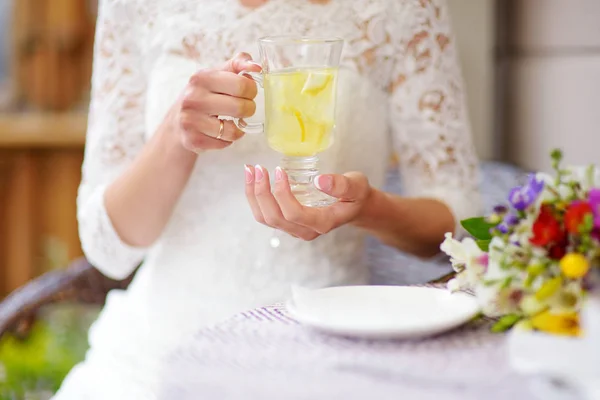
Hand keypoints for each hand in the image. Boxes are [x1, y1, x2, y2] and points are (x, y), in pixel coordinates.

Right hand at [165, 52, 260, 151]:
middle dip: (249, 109)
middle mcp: (193, 98)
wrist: (177, 120)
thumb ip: (238, 64)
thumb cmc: (204, 95)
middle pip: (241, 108)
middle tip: (244, 108)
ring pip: (233, 130)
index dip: (252, 90)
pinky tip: (220, 132)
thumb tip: (257, 67)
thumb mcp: (218, 74)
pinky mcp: (193, 140)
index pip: (242, 85)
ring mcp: (190, 120)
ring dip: (239, 128)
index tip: (248, 93)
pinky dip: (228, 139)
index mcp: (202, 78)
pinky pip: (225, 143)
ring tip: (231, 121)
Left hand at [244, 165, 372, 239]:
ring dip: (253, 195)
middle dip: (261, 192)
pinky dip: (255, 198)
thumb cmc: (356, 195)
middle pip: (274, 217)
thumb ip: (341, 185)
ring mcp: (295, 229)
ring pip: (265, 218)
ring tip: (250, 171)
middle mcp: (305, 230)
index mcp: (321, 223)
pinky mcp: (287, 223)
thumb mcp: (356, 186)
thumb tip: (320, 180)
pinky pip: (265, 215)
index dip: (282, 193)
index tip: (280, 171)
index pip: (294, 213)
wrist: (355, 206)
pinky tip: (253, 179)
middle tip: (258, 168)